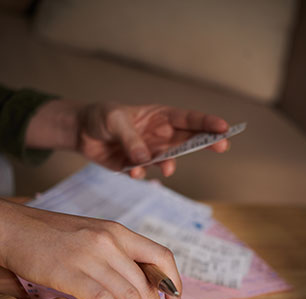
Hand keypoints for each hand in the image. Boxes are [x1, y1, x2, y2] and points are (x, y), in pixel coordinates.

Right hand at [0, 198, 180, 298]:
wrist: (13, 227)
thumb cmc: (49, 236)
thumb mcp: (91, 238)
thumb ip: (113, 259)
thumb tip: (131, 293)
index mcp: (117, 232)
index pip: (160, 256)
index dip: (174, 282)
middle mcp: (109, 241)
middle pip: (147, 284)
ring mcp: (91, 255)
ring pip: (130, 294)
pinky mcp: (70, 272)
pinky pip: (104, 297)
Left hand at [25, 100, 228, 177]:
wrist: (80, 133)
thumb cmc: (100, 117)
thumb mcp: (114, 120)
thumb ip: (131, 139)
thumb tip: (145, 159)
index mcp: (159, 117)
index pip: (188, 119)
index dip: (207, 123)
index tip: (225, 128)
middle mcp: (160, 135)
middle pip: (188, 140)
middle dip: (206, 142)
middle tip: (222, 146)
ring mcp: (150, 152)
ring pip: (168, 160)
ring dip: (169, 164)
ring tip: (166, 167)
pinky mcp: (136, 167)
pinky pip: (145, 173)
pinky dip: (140, 174)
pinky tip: (132, 171)